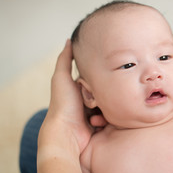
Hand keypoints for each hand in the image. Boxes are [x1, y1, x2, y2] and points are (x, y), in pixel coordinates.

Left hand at [38, 40, 99, 161]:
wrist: (66, 132)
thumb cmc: (62, 104)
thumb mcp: (61, 77)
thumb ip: (65, 59)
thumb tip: (70, 40)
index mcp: (78, 90)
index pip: (96, 78)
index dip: (100, 77)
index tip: (106, 73)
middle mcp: (86, 102)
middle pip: (105, 91)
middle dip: (105, 93)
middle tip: (102, 95)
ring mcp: (93, 115)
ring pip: (110, 105)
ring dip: (106, 108)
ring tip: (96, 110)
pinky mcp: (100, 126)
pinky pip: (111, 118)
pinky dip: (106, 119)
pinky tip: (97, 121)